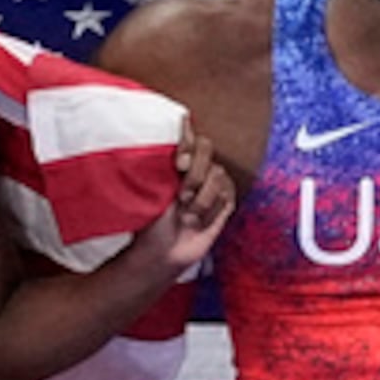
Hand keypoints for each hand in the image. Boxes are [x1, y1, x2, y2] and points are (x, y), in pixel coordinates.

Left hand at [159, 124, 233, 267]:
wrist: (164, 250)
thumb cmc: (154, 220)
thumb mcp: (153, 188)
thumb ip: (166, 160)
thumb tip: (176, 129)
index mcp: (178, 161)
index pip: (189, 136)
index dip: (187, 141)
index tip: (178, 163)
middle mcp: (197, 168)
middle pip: (206, 148)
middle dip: (194, 174)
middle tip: (181, 196)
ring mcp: (213, 185)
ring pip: (217, 174)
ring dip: (201, 199)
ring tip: (187, 216)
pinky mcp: (226, 202)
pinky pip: (226, 196)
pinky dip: (210, 212)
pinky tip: (198, 223)